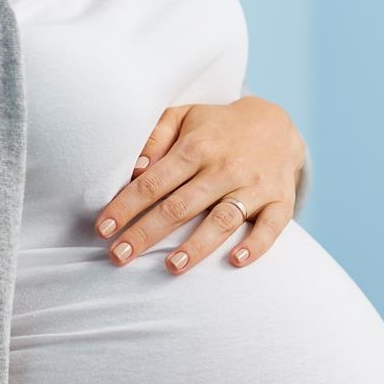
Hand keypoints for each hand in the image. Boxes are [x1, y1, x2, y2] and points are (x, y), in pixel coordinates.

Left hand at [94, 96, 306, 273]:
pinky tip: (235, 261)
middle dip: (146, 233)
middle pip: (180, 206)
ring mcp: (255, 185)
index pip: (154, 182)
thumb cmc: (217, 127)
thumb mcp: (184, 117)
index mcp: (197, 147)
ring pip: (223, 219)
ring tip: (171, 267)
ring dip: (197, 245)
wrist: (277, 124)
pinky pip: (271, 226)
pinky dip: (255, 244)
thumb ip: (155, 137)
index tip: (102, 229)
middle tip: (119, 257)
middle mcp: (225, 167)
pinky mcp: (281, 201)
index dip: (126, 206)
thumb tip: (133, 169)